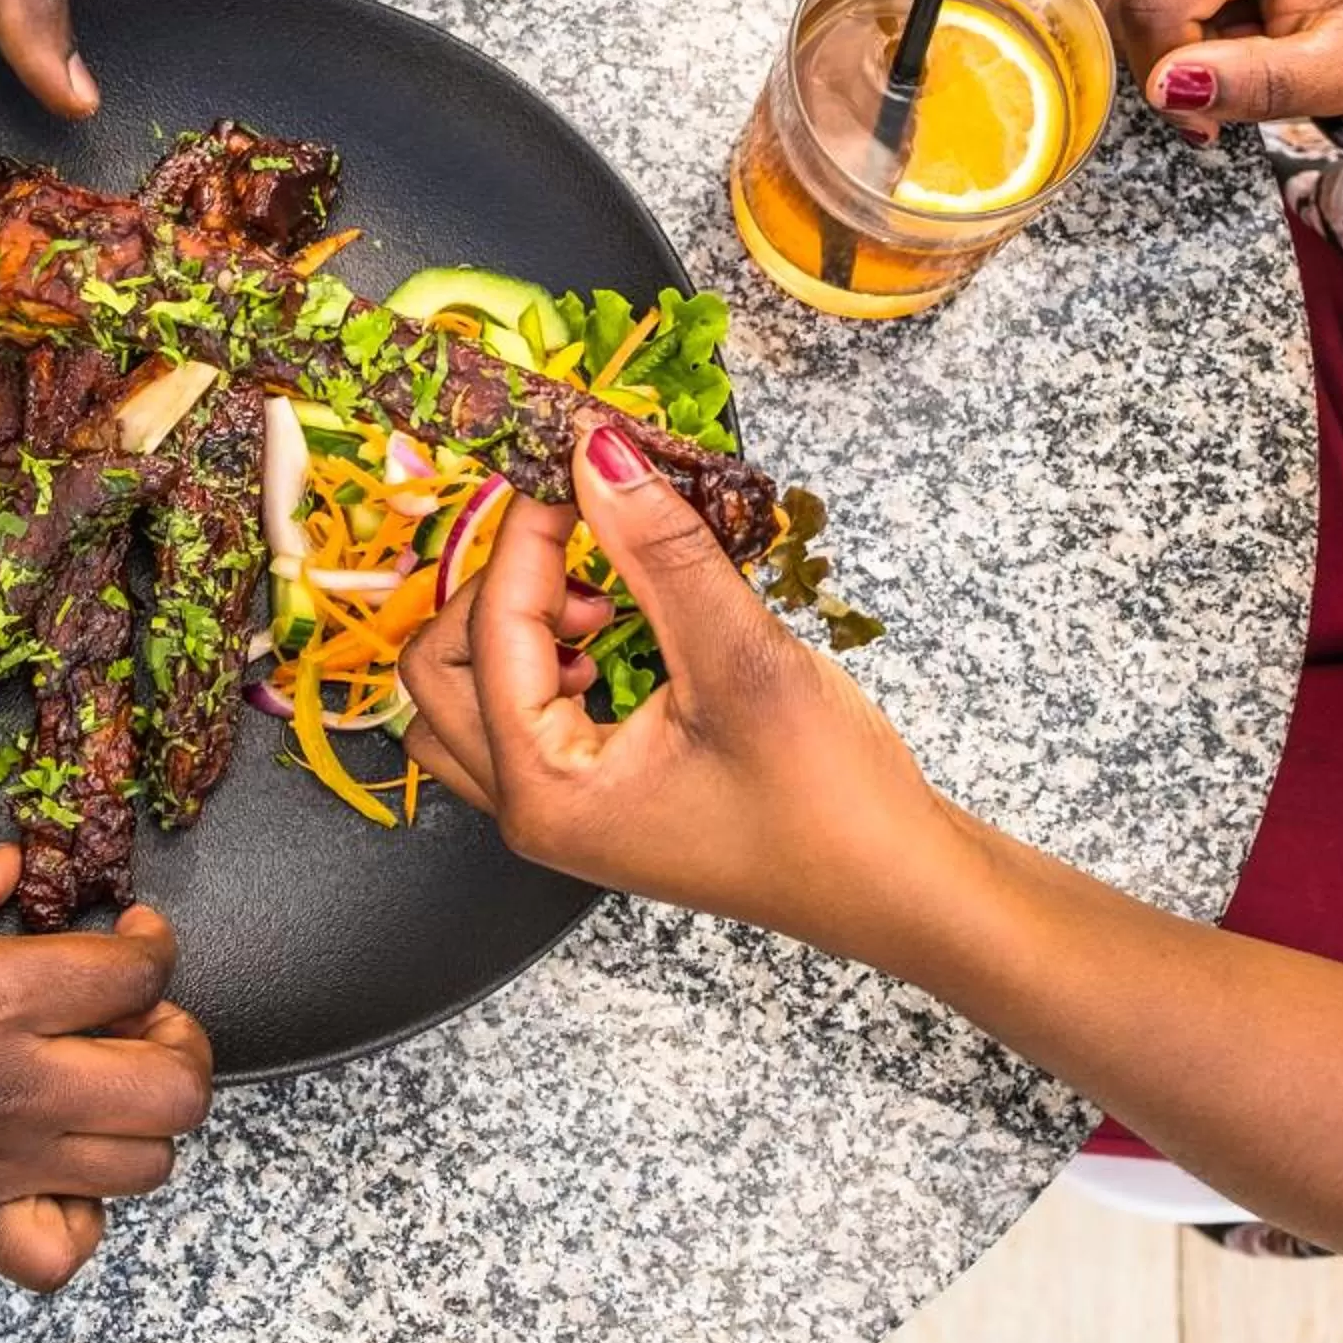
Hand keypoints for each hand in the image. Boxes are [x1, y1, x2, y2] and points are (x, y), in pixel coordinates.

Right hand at [0, 845, 209, 1289]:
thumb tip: (17, 865)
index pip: (139, 975)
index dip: (153, 943)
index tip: (130, 933)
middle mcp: (17, 1085)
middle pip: (177, 1084)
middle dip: (182, 1039)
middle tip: (139, 1014)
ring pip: (147, 1165)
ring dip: (145, 1119)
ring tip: (104, 1080)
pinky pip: (66, 1249)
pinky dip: (83, 1215)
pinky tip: (58, 1167)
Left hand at [399, 423, 946, 953]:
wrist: (901, 889)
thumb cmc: (831, 803)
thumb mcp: (742, 658)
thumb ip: (660, 550)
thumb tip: (599, 453)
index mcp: (545, 791)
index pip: (493, 626)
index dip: (532, 530)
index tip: (576, 460)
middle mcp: (531, 811)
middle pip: (441, 667)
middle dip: (500, 587)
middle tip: (581, 537)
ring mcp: (558, 812)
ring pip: (469, 695)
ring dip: (511, 628)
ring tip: (601, 601)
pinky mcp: (593, 801)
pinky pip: (519, 716)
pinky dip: (542, 660)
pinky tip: (615, 637)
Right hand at [1079, 0, 1342, 136]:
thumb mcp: (1341, 72)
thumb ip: (1263, 83)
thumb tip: (1167, 85)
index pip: (1160, 5)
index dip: (1166, 76)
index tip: (1207, 117)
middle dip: (1160, 60)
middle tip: (1221, 79)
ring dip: (1148, 42)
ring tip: (1216, 44)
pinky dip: (1136, 21)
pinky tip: (1193, 19)